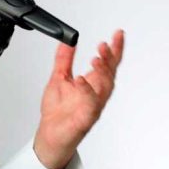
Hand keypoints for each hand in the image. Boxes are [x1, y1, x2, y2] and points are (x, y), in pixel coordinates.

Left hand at [33, 29, 124, 168]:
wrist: (49, 133)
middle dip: (110, 58)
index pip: (107, 63)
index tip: (118, 34)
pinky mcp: (86, 118)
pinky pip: (91, 104)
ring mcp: (93, 106)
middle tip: (104, 45)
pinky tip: (81, 80)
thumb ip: (64, 59)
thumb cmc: (58, 110)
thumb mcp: (58, 77)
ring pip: (105, 87)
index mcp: (91, 83)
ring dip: (103, 72)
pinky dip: (87, 91)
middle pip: (110, 73)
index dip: (115, 49)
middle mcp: (96, 93)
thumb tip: (68, 41)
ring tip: (96, 59)